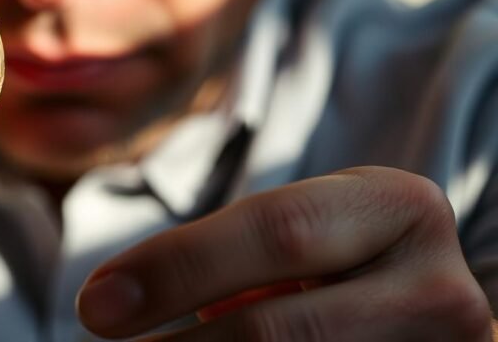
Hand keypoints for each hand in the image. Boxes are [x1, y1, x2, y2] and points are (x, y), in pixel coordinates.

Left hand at [76, 167, 493, 340]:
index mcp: (396, 206)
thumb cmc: (333, 264)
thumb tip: (109, 301)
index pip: (275, 232)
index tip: (95, 302)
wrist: (418, 310)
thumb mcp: (304, 235)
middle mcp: (438, 286)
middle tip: (105, 338)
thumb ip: (229, 256)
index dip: (177, 267)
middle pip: (281, 326)